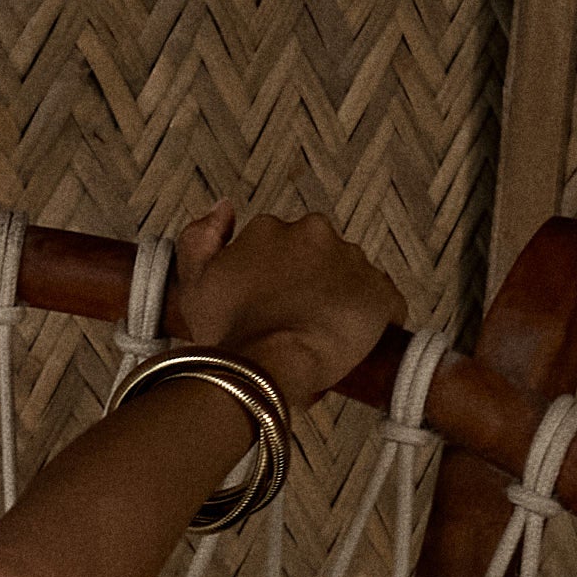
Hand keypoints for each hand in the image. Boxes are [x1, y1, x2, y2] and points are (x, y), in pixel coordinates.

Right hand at [163, 202, 400, 412]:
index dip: (273, 278)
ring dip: (340, 299)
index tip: (267, 305)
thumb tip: (225, 207)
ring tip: (320, 337)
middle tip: (293, 321)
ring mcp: (352, 261)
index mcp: (271, 228)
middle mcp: (315, 233)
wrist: (268, 369)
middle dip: (310, 282)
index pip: (279, 245)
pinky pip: (383, 304)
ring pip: (349, 277)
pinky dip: (373, 321)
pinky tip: (352, 344)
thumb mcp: (193, 281)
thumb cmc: (228, 332)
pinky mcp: (381, 294)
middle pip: (317, 256)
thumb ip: (199, 236)